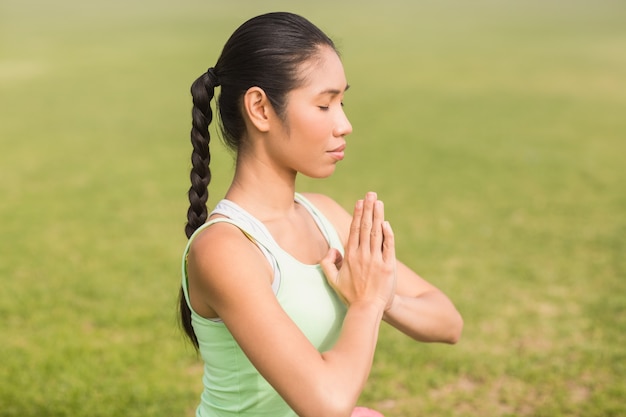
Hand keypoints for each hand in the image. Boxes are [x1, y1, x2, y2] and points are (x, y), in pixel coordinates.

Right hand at [321, 192, 396, 310]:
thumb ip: (328, 263)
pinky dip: (388, 234)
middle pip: (366, 227)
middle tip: (371, 194)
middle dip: (368, 209)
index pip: (354, 231)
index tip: (360, 202)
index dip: (357, 215)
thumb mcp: (333, 280)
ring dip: (378, 216)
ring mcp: (376, 260)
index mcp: (350, 257)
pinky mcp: (388, 266)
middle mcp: (362, 255)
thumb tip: (332, 249)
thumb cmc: (350, 295)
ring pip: (377, 233)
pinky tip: (386, 223)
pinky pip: (388, 247)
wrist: (367, 309)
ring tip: (379, 202)